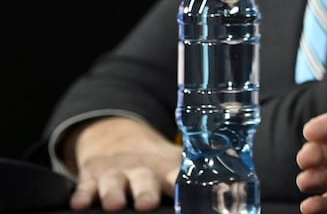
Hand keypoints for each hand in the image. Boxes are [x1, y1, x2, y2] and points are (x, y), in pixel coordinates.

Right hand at [65, 117, 179, 210]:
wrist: (118, 142)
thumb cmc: (154, 164)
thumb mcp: (174, 166)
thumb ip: (190, 177)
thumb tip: (226, 186)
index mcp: (165, 170)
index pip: (178, 175)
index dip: (181, 181)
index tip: (185, 187)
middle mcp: (140, 170)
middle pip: (144, 180)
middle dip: (145, 191)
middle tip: (147, 202)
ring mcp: (115, 173)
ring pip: (113, 183)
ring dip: (113, 193)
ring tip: (114, 204)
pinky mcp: (91, 178)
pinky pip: (84, 186)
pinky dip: (82, 194)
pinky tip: (80, 202)